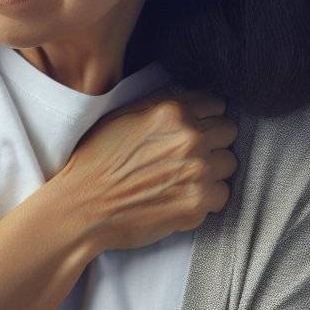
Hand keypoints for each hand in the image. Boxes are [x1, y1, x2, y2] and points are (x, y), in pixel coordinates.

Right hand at [49, 86, 238, 252]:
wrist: (81, 206)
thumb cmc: (94, 162)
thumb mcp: (120, 117)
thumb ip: (159, 106)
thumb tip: (190, 103)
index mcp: (171, 112)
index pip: (215, 105)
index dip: (203, 118)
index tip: (192, 130)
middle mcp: (189, 137)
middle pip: (227, 132)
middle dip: (211, 142)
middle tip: (186, 156)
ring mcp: (197, 171)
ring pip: (228, 163)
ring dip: (211, 171)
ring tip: (181, 179)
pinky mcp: (198, 202)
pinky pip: (222, 195)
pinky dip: (205, 198)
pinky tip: (180, 197)